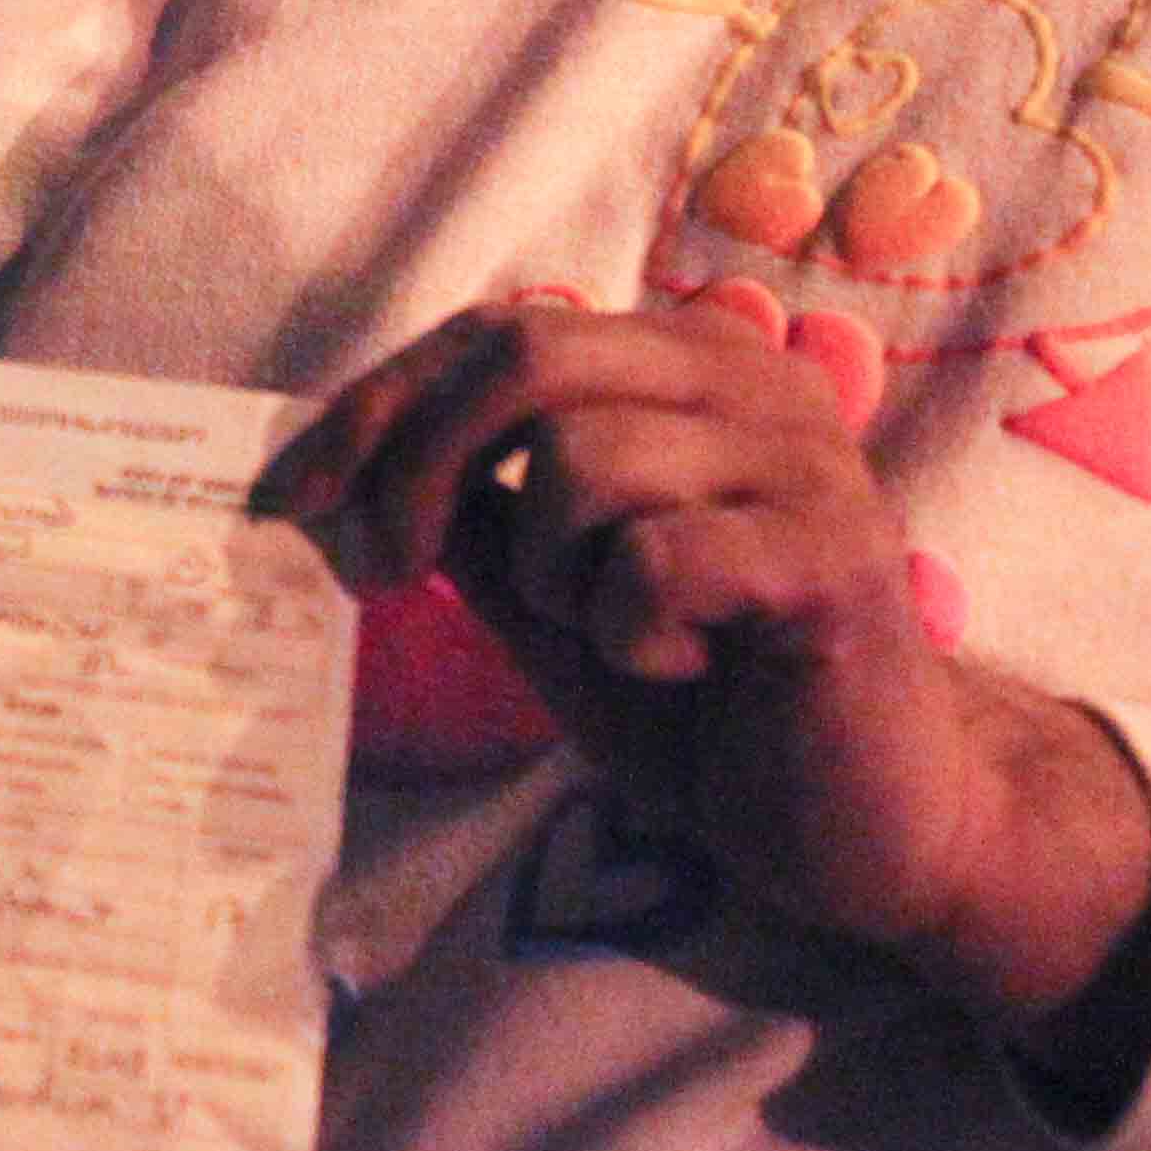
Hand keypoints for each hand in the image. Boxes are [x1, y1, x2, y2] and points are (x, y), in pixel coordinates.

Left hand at [261, 293, 1150, 1039]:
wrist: (862, 823)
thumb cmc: (703, 702)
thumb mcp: (549, 591)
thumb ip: (468, 514)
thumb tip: (333, 467)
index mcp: (683, 364)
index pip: (497, 328)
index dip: (377, 403)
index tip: (288, 499)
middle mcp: (754, 379)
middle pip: (528, 355)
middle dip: (419, 464)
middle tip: (385, 571)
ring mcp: (806, 458)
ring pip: (583, 463)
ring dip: (554, 577)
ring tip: (619, 633)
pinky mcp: (836, 555)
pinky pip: (655, 563)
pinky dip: (631, 633)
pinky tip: (692, 664)